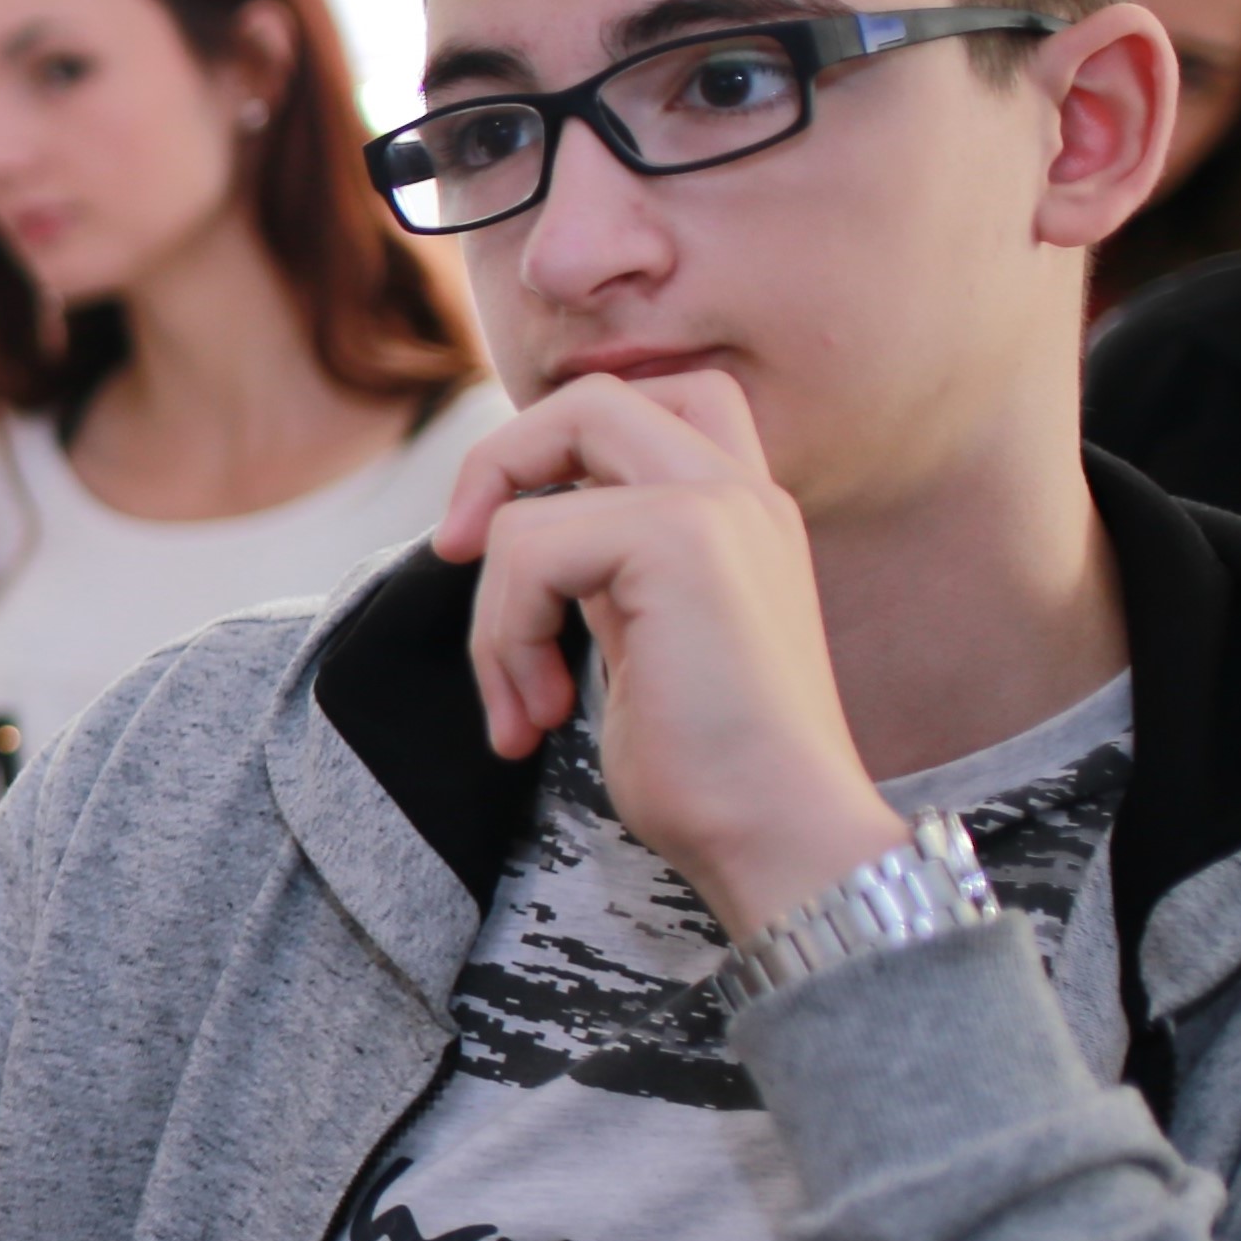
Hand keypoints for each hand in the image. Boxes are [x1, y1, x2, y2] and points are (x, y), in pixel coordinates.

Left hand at [432, 368, 905, 937]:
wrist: (783, 842)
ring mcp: (717, 506)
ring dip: (496, 610)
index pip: (656, 401)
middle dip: (499, 466)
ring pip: (537, 484)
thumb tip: (508, 534)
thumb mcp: (644, 643)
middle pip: (592, 398)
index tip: (503, 540)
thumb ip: (603, 573)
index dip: (560, 445)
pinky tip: (541, 714)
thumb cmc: (713, 777)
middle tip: (458, 554)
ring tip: (526, 703)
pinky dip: (504, 636)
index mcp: (743, 512)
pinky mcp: (680, 539)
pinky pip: (526, 547)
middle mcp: (741, 492)